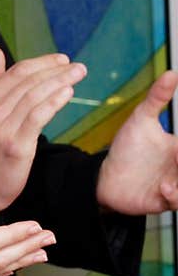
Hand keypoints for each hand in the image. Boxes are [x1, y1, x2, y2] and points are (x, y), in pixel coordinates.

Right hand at [0, 47, 87, 210]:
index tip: (62, 60)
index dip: (42, 63)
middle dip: (55, 70)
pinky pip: (37, 117)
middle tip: (77, 67)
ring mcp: (2, 128)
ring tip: (78, 74)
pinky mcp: (16, 145)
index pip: (16, 72)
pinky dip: (53, 102)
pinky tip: (68, 93)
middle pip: (28, 81)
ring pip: (34, 96)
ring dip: (59, 81)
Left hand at [96, 70, 177, 213]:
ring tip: (171, 181)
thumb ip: (157, 98)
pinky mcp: (163, 201)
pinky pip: (177, 202)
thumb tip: (172, 73)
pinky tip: (164, 188)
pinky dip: (175, 196)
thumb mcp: (142, 119)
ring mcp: (174, 185)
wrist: (106, 176)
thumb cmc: (127, 148)